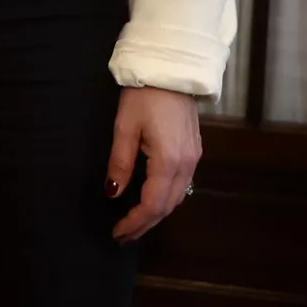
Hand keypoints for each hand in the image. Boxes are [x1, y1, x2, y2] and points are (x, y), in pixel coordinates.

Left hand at [108, 86, 202, 241]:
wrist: (173, 70)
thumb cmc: (144, 96)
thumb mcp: (125, 128)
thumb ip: (120, 163)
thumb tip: (112, 193)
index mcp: (168, 161)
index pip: (152, 204)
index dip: (135, 222)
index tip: (117, 233)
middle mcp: (186, 165)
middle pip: (167, 206)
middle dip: (145, 224)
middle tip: (123, 236)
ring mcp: (194, 158)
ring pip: (177, 197)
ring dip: (156, 214)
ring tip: (135, 223)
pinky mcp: (194, 150)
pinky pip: (182, 185)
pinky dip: (166, 199)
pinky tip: (152, 201)